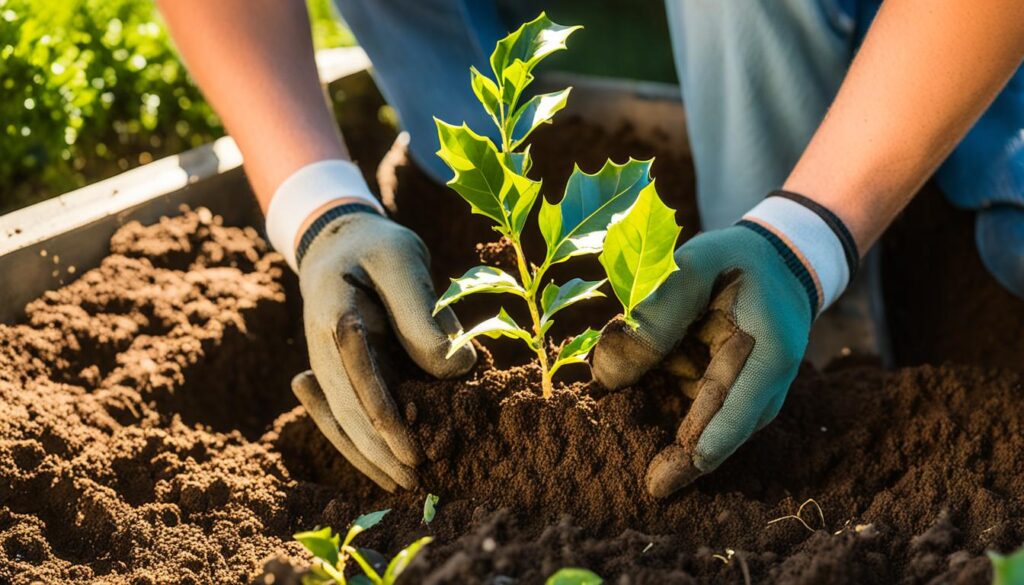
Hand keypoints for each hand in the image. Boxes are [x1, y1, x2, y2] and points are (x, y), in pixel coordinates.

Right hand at [291, 211, 475, 491]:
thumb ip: (424, 315)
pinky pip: (340, 414)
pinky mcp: (331, 372)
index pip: (359, 376)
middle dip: (379, 449)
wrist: (339, 241)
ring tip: (399, 483)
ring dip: (367, 454)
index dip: (386, 417)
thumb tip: (460, 368)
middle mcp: (321, 346)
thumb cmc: (377, 247)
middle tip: (415, 480)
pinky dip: (358, 442)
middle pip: (347, 408)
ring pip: (340, 419)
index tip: (414, 450)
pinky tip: (379, 465)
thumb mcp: (403, 263)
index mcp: (336, 314)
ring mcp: (322, 363)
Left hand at [592, 225, 812, 497]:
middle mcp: (762, 385)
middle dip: (681, 458)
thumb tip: (611, 373)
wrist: (773, 264)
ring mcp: (744, 396)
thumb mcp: (697, 263)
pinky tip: (628, 406)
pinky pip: (688, 412)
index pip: (741, 408)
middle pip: (719, 433)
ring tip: (636, 449)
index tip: (676, 474)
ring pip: (699, 429)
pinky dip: (659, 410)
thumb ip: (659, 308)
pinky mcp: (723, 396)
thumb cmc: (734, 260)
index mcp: (769, 352)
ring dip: (664, 434)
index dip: (707, 443)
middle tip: (652, 486)